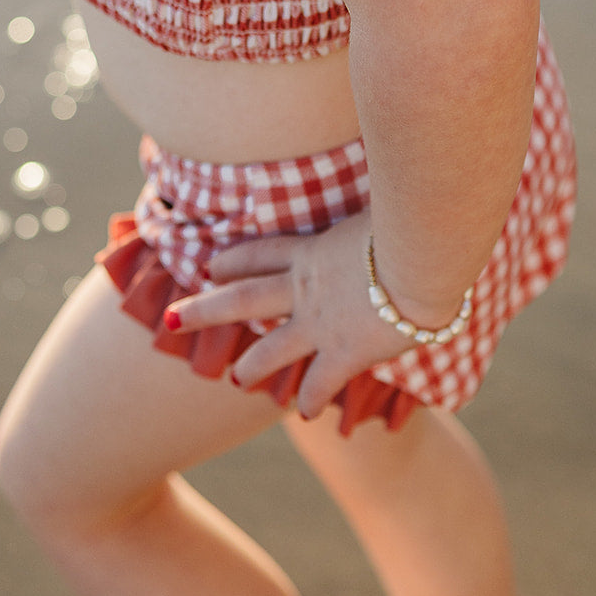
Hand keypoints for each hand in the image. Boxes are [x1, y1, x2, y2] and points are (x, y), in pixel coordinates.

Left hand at [163, 209, 412, 419]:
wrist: (424, 253)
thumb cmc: (411, 217)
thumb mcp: (380, 201)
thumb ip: (375, 203)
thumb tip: (392, 182)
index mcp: (313, 249)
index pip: (263, 253)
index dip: (234, 260)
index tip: (211, 266)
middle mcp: (306, 286)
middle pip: (244, 297)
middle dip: (205, 309)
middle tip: (171, 320)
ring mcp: (321, 321)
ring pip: (272, 347)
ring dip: (251, 365)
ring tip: (234, 378)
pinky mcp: (344, 351)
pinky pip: (320, 382)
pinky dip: (310, 398)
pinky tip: (303, 413)